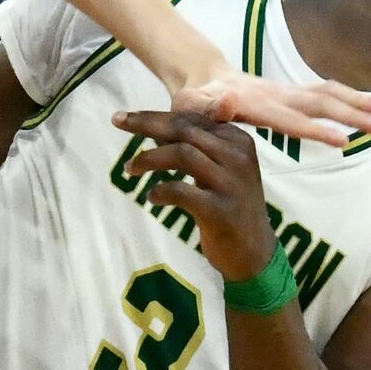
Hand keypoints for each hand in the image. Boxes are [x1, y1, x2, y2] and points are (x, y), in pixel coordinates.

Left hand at [106, 110, 274, 281]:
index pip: (191, 120)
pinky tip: (152, 197)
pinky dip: (160, 191)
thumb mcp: (220, 169)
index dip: (156, 116)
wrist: (254, 253)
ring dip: (148, 159)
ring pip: (182, 154)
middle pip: (184, 129)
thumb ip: (197, 145)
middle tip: (116, 121)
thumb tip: (158, 122)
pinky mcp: (220, 211)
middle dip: (146, 123)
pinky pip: (181, 191)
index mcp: (238, 140)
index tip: (125, 117)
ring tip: (130, 169)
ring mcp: (232, 183)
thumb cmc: (229, 206)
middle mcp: (238, 156)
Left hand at [171, 70, 370, 152]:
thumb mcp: (191, 107)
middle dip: (352, 114)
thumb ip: (208, 108)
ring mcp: (286, 92)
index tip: (344, 140)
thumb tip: (228, 101)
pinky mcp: (291, 93)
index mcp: (256, 104)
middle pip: (320, 103)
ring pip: (328, 94)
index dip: (317, 131)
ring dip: (358, 102)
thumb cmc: (192, 102)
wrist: (200, 78)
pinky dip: (349, 98)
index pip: (290, 120)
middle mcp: (277, 95)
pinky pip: (325, 93)